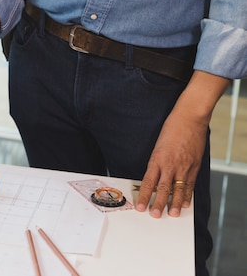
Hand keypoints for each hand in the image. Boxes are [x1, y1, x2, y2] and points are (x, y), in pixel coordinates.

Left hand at [135, 71, 228, 217]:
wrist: (189, 119)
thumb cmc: (171, 129)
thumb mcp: (158, 146)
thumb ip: (157, 162)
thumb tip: (154, 177)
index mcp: (156, 159)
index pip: (148, 182)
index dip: (144, 196)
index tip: (140, 207)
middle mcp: (169, 164)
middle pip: (162, 188)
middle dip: (158, 203)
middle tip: (155, 215)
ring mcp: (183, 166)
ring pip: (177, 189)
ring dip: (174, 203)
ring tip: (172, 214)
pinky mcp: (194, 166)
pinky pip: (190, 183)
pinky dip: (187, 195)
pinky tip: (185, 203)